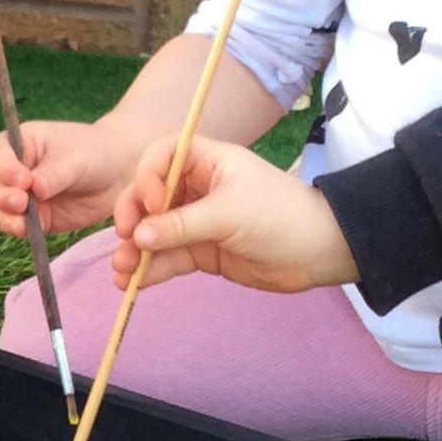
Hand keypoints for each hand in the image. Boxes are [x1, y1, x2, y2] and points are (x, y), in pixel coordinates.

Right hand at [0, 117, 136, 240]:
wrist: (118, 174)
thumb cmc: (94, 153)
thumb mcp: (76, 158)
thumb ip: (54, 173)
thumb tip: (34, 190)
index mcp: (21, 143)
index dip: (5, 167)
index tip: (23, 180)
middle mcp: (15, 169)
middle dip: (1, 195)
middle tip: (21, 202)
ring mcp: (23, 195)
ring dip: (7, 216)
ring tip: (23, 222)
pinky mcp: (34, 217)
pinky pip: (16, 225)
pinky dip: (19, 229)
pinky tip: (29, 230)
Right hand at [109, 138, 359, 293]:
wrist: (319, 253)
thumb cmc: (279, 216)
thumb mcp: (229, 214)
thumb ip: (182, 226)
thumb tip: (138, 237)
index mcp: (208, 162)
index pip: (162, 156)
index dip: (147, 177)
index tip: (152, 205)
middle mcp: (197, 188)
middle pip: (150, 197)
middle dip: (133, 219)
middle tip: (126, 239)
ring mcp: (198, 221)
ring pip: (156, 232)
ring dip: (135, 251)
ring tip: (122, 273)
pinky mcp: (202, 252)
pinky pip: (168, 258)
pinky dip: (150, 271)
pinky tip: (132, 284)